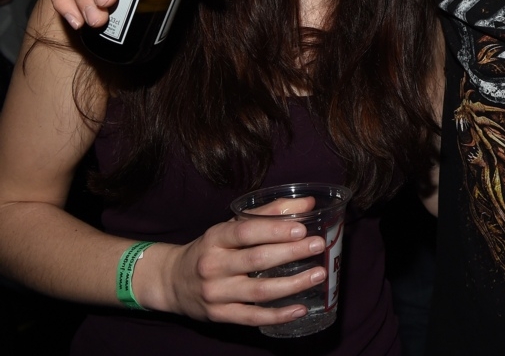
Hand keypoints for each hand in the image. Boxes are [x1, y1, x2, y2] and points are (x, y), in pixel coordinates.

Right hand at [139, 200, 328, 325]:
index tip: (301, 228)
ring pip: (258, 291)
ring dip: (292, 284)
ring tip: (318, 274)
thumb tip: (308, 202)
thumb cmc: (211, 249)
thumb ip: (269, 213)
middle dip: (291, 253)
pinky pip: (253, 317)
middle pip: (256, 260)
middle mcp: (213, 265)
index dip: (274, 230)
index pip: (245, 232)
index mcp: (215, 238)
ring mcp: (216, 293)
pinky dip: (278, 315)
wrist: (172, 281)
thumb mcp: (231, 226)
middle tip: (318, 245)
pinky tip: (300, 309)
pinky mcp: (220, 315)